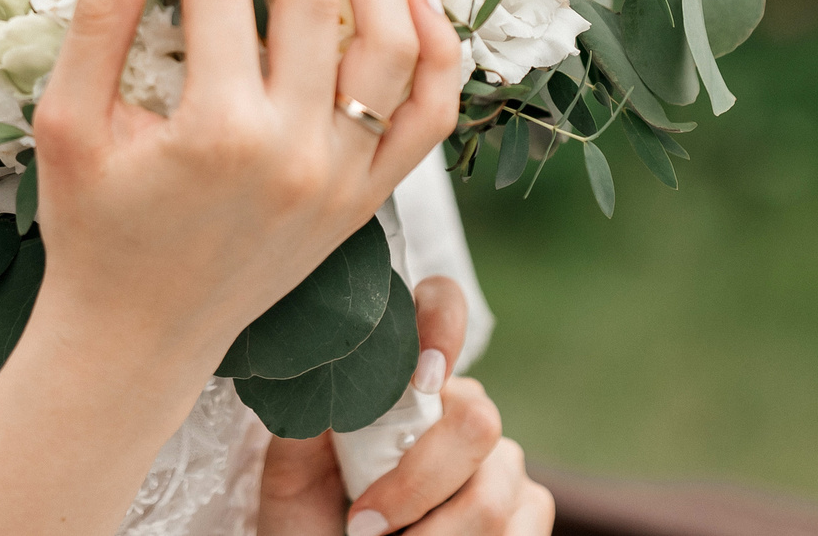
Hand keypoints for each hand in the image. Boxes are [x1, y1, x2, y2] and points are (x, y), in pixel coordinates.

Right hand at [22, 0, 467, 385]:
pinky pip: (430, 114)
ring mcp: (343, 178)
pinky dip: (437, 48)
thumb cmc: (93, 233)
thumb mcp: (68, 125)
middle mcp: (296, 152)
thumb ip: (97, 22)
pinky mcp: (366, 200)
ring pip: (392, 42)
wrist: (134, 341)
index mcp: (217, 132)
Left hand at [257, 275, 553, 535]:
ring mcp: (500, 461)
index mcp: (406, 379)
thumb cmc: (310, 521)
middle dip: (417, 485)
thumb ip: (307, 418)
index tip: (422, 378)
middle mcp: (460, 409)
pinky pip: (520, 530)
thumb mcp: (291, 471)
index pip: (440, 305)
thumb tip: (320, 371)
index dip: (442, 325)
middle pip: (476, 420)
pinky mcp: (526, 511)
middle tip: (363, 524)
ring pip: (492, 495)